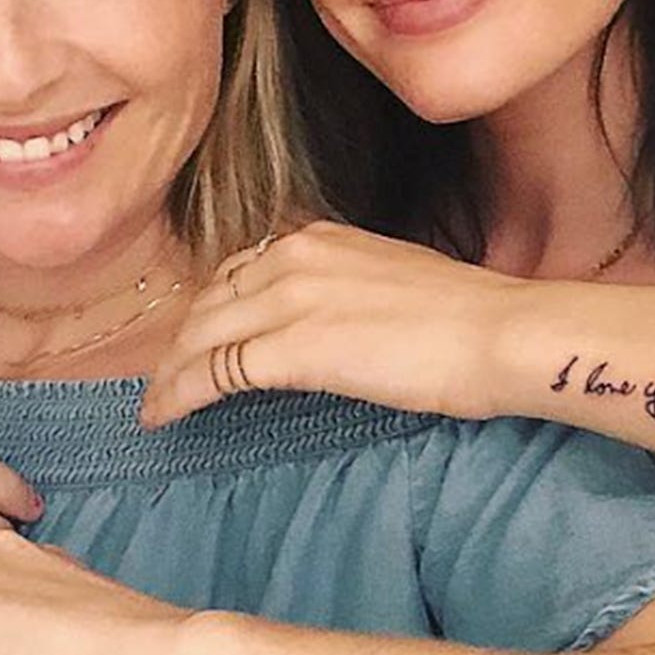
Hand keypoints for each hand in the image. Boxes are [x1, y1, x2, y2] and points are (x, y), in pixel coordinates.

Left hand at [139, 222, 521, 427]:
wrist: (497, 332)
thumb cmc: (469, 320)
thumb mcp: (394, 284)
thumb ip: (349, 295)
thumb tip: (335, 329)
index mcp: (320, 238)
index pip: (241, 270)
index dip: (213, 309)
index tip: (202, 338)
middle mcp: (294, 256)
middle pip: (211, 302)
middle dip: (181, 343)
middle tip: (165, 379)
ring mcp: (288, 299)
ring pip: (201, 335)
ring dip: (171, 373)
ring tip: (157, 403)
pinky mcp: (291, 348)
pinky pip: (213, 371)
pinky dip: (178, 395)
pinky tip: (162, 416)